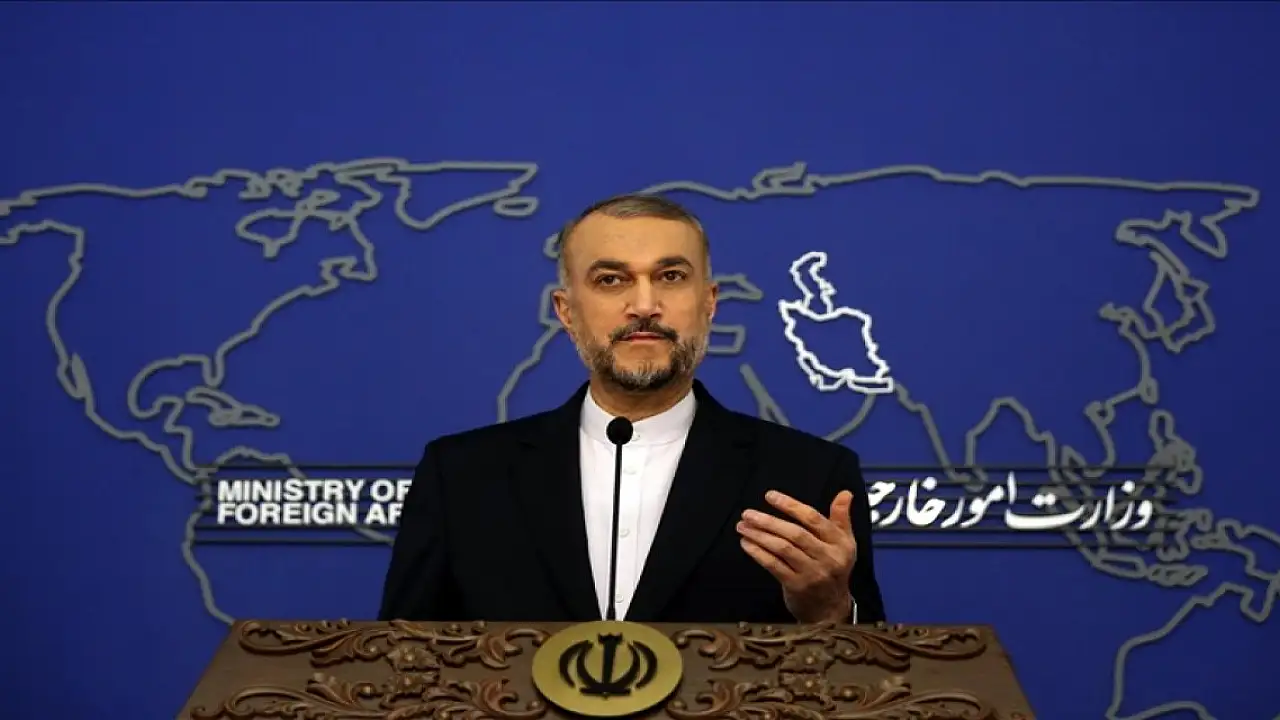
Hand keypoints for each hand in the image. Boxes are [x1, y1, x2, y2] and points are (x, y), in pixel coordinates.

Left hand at [737, 490, 856, 623]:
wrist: (830, 609)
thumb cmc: (834, 569)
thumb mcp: (845, 543)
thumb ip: (841, 517)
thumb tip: (845, 493)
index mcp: (840, 543)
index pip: (813, 518)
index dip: (790, 505)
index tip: (769, 496)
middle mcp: (828, 557)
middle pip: (795, 534)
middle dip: (768, 521)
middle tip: (748, 513)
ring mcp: (812, 573)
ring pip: (782, 549)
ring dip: (759, 536)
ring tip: (743, 526)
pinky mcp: (797, 587)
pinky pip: (774, 565)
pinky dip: (758, 553)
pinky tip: (746, 544)